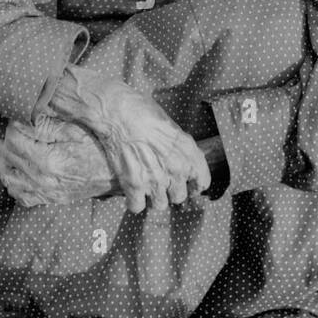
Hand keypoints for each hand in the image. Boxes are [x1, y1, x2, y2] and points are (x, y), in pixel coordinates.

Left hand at [0, 116, 117, 207]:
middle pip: (8, 158)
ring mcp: (46, 193)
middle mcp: (43, 181)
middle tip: (14, 128)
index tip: (19, 118)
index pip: (13, 140)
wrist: (120, 174)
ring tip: (11, 147)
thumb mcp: (76, 130)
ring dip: (5, 161)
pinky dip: (14, 183)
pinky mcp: (51, 199)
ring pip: (9, 179)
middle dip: (7, 140)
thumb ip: (47, 126)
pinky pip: (21, 197)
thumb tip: (22, 121)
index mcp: (48, 161)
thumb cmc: (101, 147)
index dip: (12, 125)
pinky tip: (19, 170)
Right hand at [45, 65, 210, 213]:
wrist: (116, 112)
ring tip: (144, 187)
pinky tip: (131, 191)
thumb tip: (181, 159)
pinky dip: (133, 201)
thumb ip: (180, 147)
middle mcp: (176, 168)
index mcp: (188, 152)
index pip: (202, 182)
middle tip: (159, 182)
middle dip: (170, 191)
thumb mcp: (171, 125)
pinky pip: (137, 207)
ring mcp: (155, 179)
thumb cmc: (141, 111)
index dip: (193, 184)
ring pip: (160, 205)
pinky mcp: (133, 185)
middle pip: (179, 197)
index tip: (187, 184)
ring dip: (152, 198)